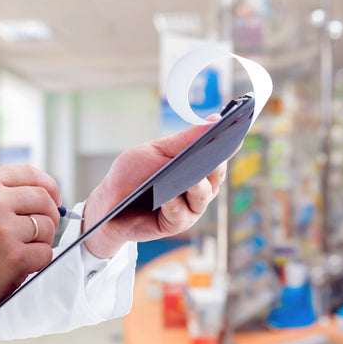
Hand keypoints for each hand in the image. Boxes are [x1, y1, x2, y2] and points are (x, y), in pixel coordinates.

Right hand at [0, 165, 61, 336]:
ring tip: (21, 251)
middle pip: (44, 199)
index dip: (48, 186)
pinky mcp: (13, 256)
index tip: (53, 199)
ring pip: (47, 227)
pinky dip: (37, 262)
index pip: (28, 173)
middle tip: (41, 231)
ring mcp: (3, 229)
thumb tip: (42, 196)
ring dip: (41, 242)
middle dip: (49, 216)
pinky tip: (17, 266)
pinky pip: (45, 253)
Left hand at [82, 116, 227, 258]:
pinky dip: (174, 205)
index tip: (233, 127)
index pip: (219, 153)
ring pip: (202, 196)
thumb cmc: (134, 174)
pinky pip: (180, 215)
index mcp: (198, 167)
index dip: (228, 142)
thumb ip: (185, 139)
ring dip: (197, 187)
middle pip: (215, 175)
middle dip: (214, 163)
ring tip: (191, 178)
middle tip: (213, 152)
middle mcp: (200, 188)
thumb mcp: (157, 151)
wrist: (108, 201)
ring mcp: (189, 208)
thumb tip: (215, 119)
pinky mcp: (174, 224)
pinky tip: (167, 198)